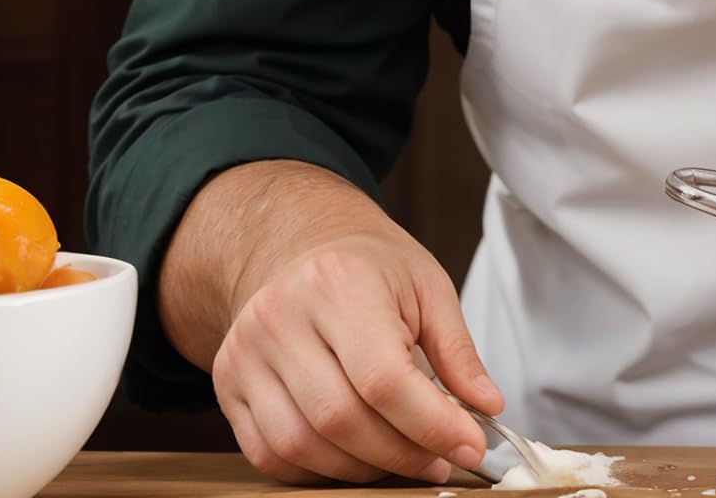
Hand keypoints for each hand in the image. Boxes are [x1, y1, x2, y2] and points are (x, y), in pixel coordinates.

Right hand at [200, 181, 496, 484]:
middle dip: (401, 453)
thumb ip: (457, 351)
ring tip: (403, 459)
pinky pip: (269, 454)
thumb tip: (487, 407)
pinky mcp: (228, 387)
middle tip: (441, 461)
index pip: (385, 378)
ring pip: (303, 445)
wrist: (299, 245)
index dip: (431, 424)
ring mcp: (246, 356)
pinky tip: (355, 459)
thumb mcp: (428, 287)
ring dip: (361, 469)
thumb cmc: (369, 265)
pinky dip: (317, 470)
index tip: (469, 447)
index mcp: (339, 284)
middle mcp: (282, 319)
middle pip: (343, 419)